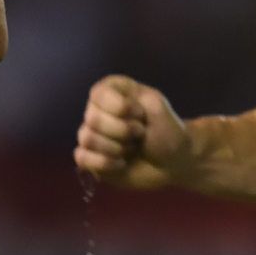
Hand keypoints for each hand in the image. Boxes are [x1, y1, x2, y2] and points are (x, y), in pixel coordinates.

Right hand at [73, 74, 194, 190]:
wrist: (174, 162)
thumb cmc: (167, 131)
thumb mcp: (157, 106)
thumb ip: (133, 98)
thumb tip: (101, 116)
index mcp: (111, 91)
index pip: (99, 95)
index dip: (121, 108)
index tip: (142, 114)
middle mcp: (97, 110)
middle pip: (92, 119)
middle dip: (123, 131)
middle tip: (140, 134)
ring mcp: (92, 135)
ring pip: (87, 138)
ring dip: (117, 147)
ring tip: (133, 148)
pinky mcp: (91, 158)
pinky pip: (81, 158)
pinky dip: (104, 163)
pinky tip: (121, 164)